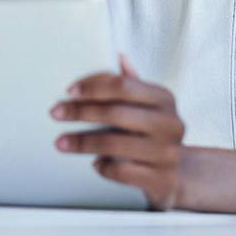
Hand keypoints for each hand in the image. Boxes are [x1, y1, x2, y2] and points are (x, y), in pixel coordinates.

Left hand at [49, 53, 184, 209]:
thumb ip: (133, 83)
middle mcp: (169, 123)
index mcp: (164, 98)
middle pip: (115, 113)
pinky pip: (122, 171)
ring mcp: (167, 153)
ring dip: (82, 142)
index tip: (69, 91)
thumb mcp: (150, 105)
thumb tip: (119, 56)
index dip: (93, 86)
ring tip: (61, 142)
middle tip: (56, 113)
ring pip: (114, 144)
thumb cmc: (155, 132)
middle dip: (81, 112)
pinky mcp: (161, 179)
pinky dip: (103, 166)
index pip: (123, 85)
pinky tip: (94, 163)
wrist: (180, 174)